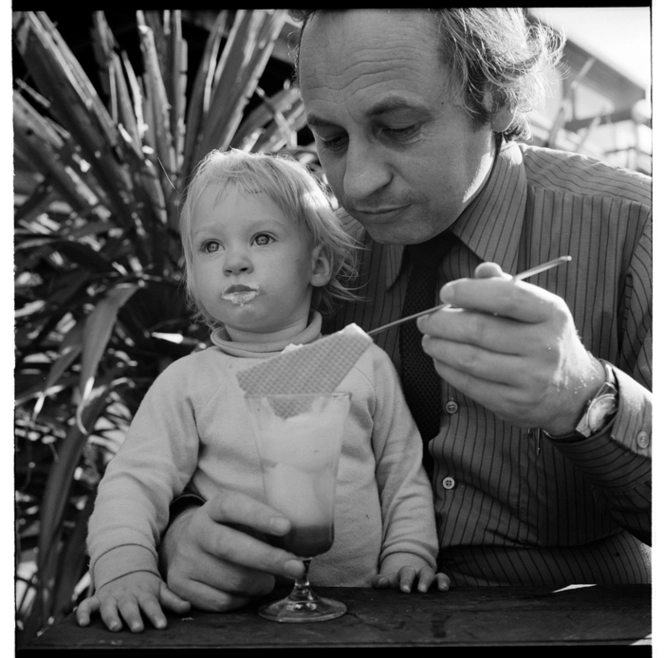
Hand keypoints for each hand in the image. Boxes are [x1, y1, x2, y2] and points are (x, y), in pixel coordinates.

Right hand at [75, 572, 189, 631]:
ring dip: (111, 616)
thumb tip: (189, 607)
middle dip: (134, 617)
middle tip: (138, 628)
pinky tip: (83, 623)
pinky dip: (83, 612)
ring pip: (109, 607)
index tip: (162, 626)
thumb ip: (173, 600)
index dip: (156, 615)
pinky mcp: (97, 598)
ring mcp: (111, 596)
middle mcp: (127, 595)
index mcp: (144, 593)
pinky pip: (86, 604)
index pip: (151, 604)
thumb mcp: (160, 588)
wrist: (125, 566)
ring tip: (115, 627)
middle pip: (130, 607)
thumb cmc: (146, 584)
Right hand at [159, 489, 305, 611]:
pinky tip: (249, 590)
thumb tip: (305, 538)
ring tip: (270, 579)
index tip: (286, 526)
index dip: (260, 516)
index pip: (234, 506)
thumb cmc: (231, 530)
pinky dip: (244, 598)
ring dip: (260, 583)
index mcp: (214, 508)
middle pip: (230, 546)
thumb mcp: (245, 518)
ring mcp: (185, 559)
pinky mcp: (181, 585)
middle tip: (296, 567)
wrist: (185, 544)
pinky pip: (222, 601)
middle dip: (268, 559)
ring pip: (230, 579)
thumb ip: (268, 523)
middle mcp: (196, 531)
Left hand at [372, 566, 449, 592]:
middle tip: (422, 590)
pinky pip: (443, 578)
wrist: (403, 588)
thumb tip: (382, 582)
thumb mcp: (386, 584)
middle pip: (423, 571)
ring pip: (433, 573)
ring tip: (440, 589)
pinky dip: (445, 581)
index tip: (405, 590)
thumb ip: (379, 582)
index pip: (406, 572)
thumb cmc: (393, 588)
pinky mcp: (437, 583)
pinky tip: (445, 589)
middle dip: (423, 580)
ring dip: (436, 580)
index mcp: (405, 574)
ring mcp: (428, 578)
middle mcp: (418, 574)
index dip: (406, 580)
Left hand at [417, 262, 604, 433]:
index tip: (445, 292)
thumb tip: (481, 271)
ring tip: (428, 339)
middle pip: (480, 330)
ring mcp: (530, 378)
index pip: (507, 297)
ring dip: (440, 347)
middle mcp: (545, 346)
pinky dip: (447, 369)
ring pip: (470, 359)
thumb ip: (507, 287)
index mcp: (552, 314)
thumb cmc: (544, 339)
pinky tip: (440, 359)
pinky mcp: (514, 403)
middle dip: (443, 323)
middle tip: (426, 320)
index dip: (470, 292)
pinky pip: (470, 384)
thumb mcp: (538, 308)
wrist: (573, 391)